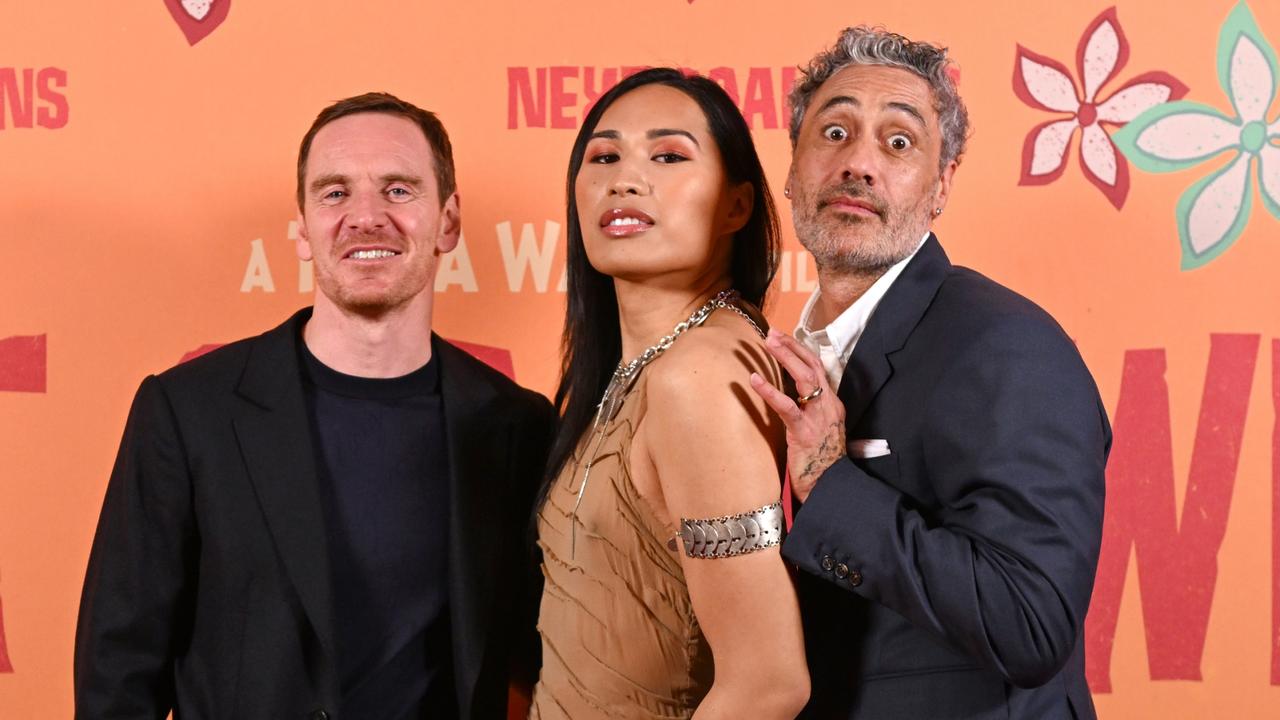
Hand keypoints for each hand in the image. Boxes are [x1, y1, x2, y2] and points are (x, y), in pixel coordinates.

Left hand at [749, 329, 845, 503]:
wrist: (831, 487)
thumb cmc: (821, 464)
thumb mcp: (818, 432)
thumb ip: (808, 413)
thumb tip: (790, 399)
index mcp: (832, 406)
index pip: (818, 370)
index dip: (801, 351)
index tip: (784, 338)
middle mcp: (828, 407)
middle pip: (813, 367)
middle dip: (793, 347)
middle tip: (773, 333)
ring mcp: (818, 418)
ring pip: (805, 379)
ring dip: (786, 357)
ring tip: (768, 343)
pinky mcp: (804, 432)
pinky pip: (787, 407)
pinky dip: (770, 390)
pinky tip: (754, 379)